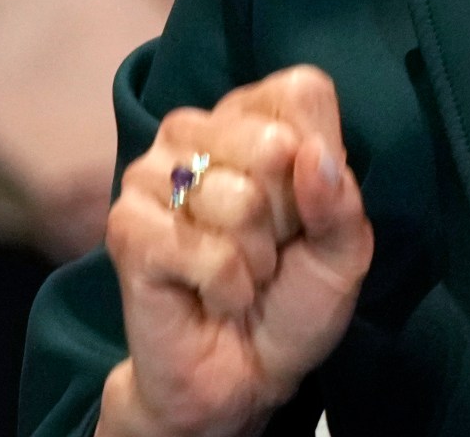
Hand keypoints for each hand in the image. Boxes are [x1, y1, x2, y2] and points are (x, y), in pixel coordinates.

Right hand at [98, 67, 374, 436]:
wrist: (240, 377)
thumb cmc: (292, 302)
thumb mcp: (344, 252)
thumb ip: (341, 202)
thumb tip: (314, 154)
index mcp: (251, 116)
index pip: (300, 92)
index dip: (320, 157)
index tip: (308, 205)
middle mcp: (194, 130)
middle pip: (272, 142)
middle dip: (288, 215)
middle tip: (269, 247)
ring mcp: (150, 174)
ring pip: (238, 200)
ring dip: (256, 259)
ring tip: (241, 273)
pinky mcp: (125, 226)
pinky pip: (204, 251)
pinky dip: (227, 287)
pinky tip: (214, 295)